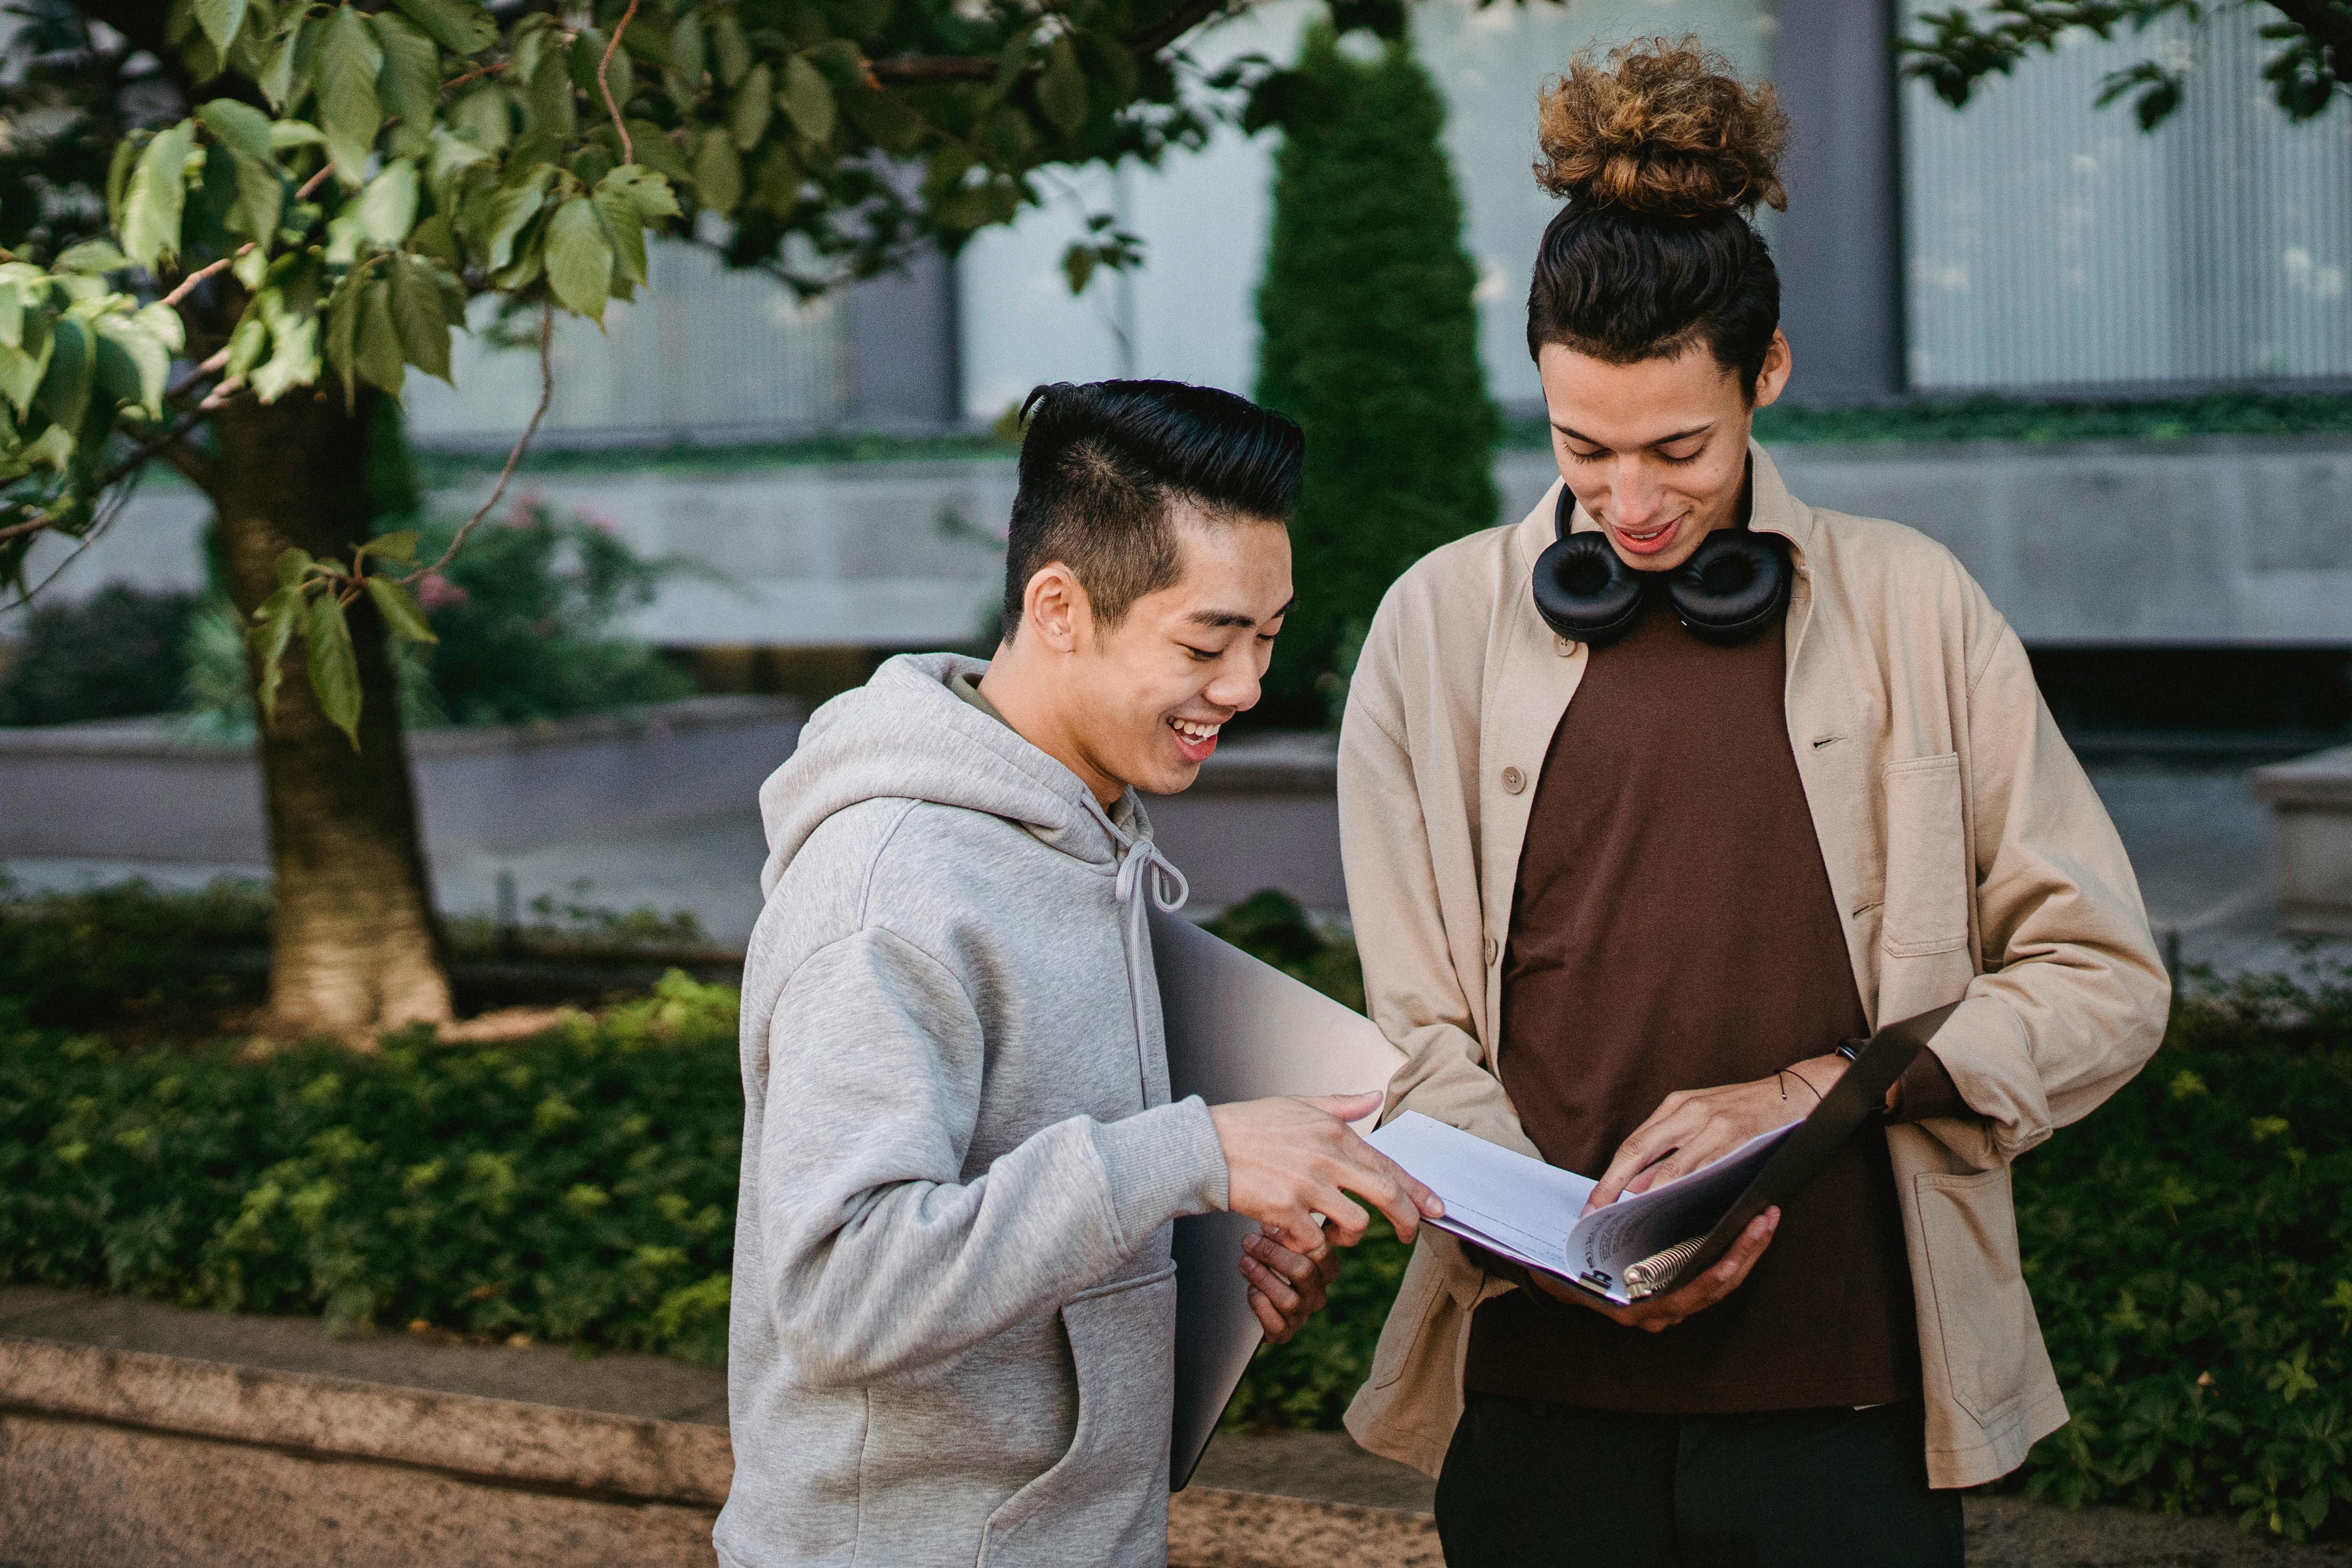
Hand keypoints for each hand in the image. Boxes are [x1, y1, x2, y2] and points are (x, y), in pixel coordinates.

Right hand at [1207, 1091, 1442, 1256]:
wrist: (1205, 1147)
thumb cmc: (1252, 1126)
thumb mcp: (1299, 1105)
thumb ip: (1342, 1105)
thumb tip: (1375, 1097)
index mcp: (1334, 1132)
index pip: (1388, 1165)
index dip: (1418, 1192)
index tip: (1437, 1210)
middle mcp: (1327, 1158)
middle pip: (1386, 1196)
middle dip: (1406, 1220)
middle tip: (1408, 1235)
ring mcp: (1307, 1186)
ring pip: (1353, 1225)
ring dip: (1346, 1235)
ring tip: (1329, 1230)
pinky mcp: (1285, 1211)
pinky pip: (1315, 1241)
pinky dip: (1309, 1244)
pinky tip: (1294, 1233)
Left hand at [1239, 1225, 1341, 1343]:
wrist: (1254, 1297)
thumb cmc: (1270, 1262)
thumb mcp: (1280, 1243)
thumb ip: (1284, 1231)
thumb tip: (1271, 1216)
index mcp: (1324, 1271)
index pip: (1321, 1252)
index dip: (1292, 1238)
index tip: (1267, 1227)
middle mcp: (1316, 1294)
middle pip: (1304, 1272)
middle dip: (1272, 1254)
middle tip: (1250, 1242)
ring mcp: (1302, 1314)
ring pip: (1289, 1299)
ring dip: (1263, 1278)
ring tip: (1245, 1263)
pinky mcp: (1285, 1332)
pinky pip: (1277, 1324)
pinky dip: (1261, 1306)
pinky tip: (1251, 1292)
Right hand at [1527, 1208, 1780, 1331]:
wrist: (1569, 1282)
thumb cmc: (1568, 1273)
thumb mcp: (1563, 1272)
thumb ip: (1570, 1269)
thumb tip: (1558, 1260)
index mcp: (1639, 1310)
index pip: (1684, 1300)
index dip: (1709, 1282)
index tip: (1730, 1262)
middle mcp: (1664, 1313)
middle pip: (1716, 1288)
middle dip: (1744, 1255)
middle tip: (1763, 1221)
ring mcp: (1679, 1301)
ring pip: (1726, 1281)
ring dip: (1749, 1249)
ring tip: (1767, 1215)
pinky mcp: (1689, 1284)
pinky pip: (1722, 1271)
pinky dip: (1739, 1249)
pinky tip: (1752, 1223)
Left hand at [1584, 1058, 1849, 1214]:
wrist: (1798, 1091)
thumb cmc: (1749, 1111)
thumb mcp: (1703, 1120)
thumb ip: (1673, 1150)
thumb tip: (1639, 1187)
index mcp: (1675, 1106)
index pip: (1632, 1145)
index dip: (1609, 1176)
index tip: (1593, 1204)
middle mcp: (1687, 1110)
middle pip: (1636, 1152)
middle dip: (1612, 1187)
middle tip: (1595, 1216)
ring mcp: (1710, 1122)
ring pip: (1667, 1166)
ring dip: (1646, 1198)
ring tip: (1629, 1223)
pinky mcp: (1734, 1135)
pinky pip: (1703, 1170)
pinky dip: (1684, 1192)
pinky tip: (1673, 1211)